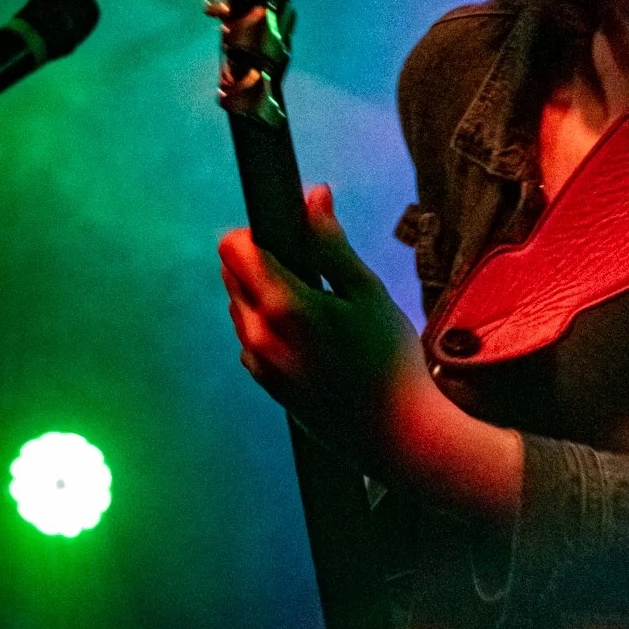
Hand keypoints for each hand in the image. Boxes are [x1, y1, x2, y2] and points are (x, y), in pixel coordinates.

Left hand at [219, 184, 435, 479]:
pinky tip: (314, 337)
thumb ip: (331, 243)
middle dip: (262, 260)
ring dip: (266, 294)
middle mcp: (257, 334)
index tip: (291, 234)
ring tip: (320, 304)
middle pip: (233, 275)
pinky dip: (272, 327)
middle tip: (315, 268)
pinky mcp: (266, 385)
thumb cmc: (389, 359)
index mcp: (281, 305)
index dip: (257, 231)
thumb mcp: (368, 292)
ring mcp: (258, 363)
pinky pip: (253, 340)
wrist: (395, 434)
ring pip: (242, 308)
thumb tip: (313, 195)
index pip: (233, 248)